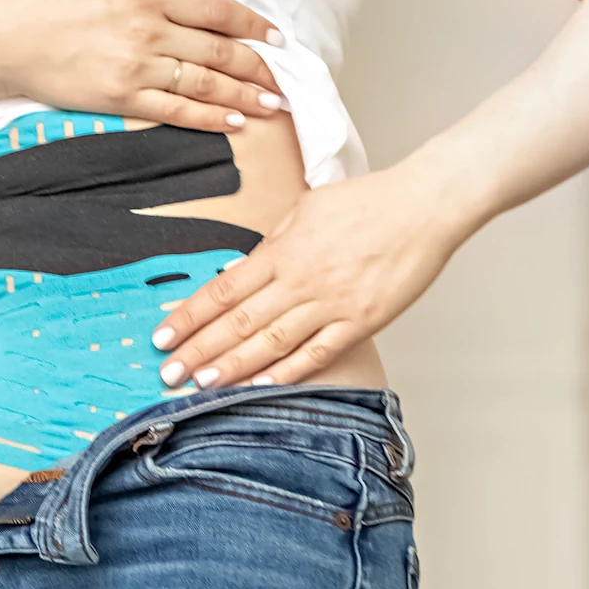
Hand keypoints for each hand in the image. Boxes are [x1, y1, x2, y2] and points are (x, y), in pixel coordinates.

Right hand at [0, 0, 284, 132]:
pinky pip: (175, 111)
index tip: (274, 34)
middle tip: (282, 76)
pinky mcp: (120, 100)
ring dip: (244, 94)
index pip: (212, 9)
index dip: (250, 23)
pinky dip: (208, 118)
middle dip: (256, 65)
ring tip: (272, 103)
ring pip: (203, 83)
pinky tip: (234, 122)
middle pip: (217, 50)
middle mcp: (146, 35)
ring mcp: (135, 71)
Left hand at [151, 166, 480, 386]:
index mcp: (282, 250)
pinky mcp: (360, 321)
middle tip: (168, 373)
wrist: (425, 205)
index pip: (223, 289)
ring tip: (201, 386)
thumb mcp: (306, 209)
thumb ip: (273, 243)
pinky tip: (260, 386)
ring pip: (271, 342)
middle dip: (199, 350)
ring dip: (233, 366)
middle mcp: (300, 280)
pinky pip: (317, 353)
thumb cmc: (367, 202)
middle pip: (238, 321)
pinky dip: (287, 372)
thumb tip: (243, 267)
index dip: (190, 315)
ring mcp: (330, 303)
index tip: (163, 335)